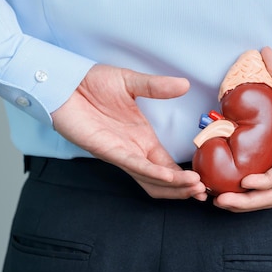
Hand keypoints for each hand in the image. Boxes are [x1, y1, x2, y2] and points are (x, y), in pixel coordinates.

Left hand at [51, 64, 207, 200]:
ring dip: (173, 186)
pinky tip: (170, 176)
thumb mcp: (131, 82)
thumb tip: (185, 84)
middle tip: (204, 192)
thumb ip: (157, 87)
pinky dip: (153, 173)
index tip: (205, 180)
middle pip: (161, 180)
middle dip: (183, 188)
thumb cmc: (92, 82)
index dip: (185, 175)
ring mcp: (120, 152)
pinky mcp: (106, 150)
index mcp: (142, 137)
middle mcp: (133, 149)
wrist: (65, 80)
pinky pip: (133, 166)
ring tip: (194, 187)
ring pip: (149, 179)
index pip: (167, 164)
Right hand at [214, 47, 271, 211]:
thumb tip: (264, 54)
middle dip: (240, 199)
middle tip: (214, 198)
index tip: (217, 172)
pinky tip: (251, 182)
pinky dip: (270, 180)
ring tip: (225, 200)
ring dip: (249, 199)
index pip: (262, 169)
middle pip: (265, 191)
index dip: (241, 175)